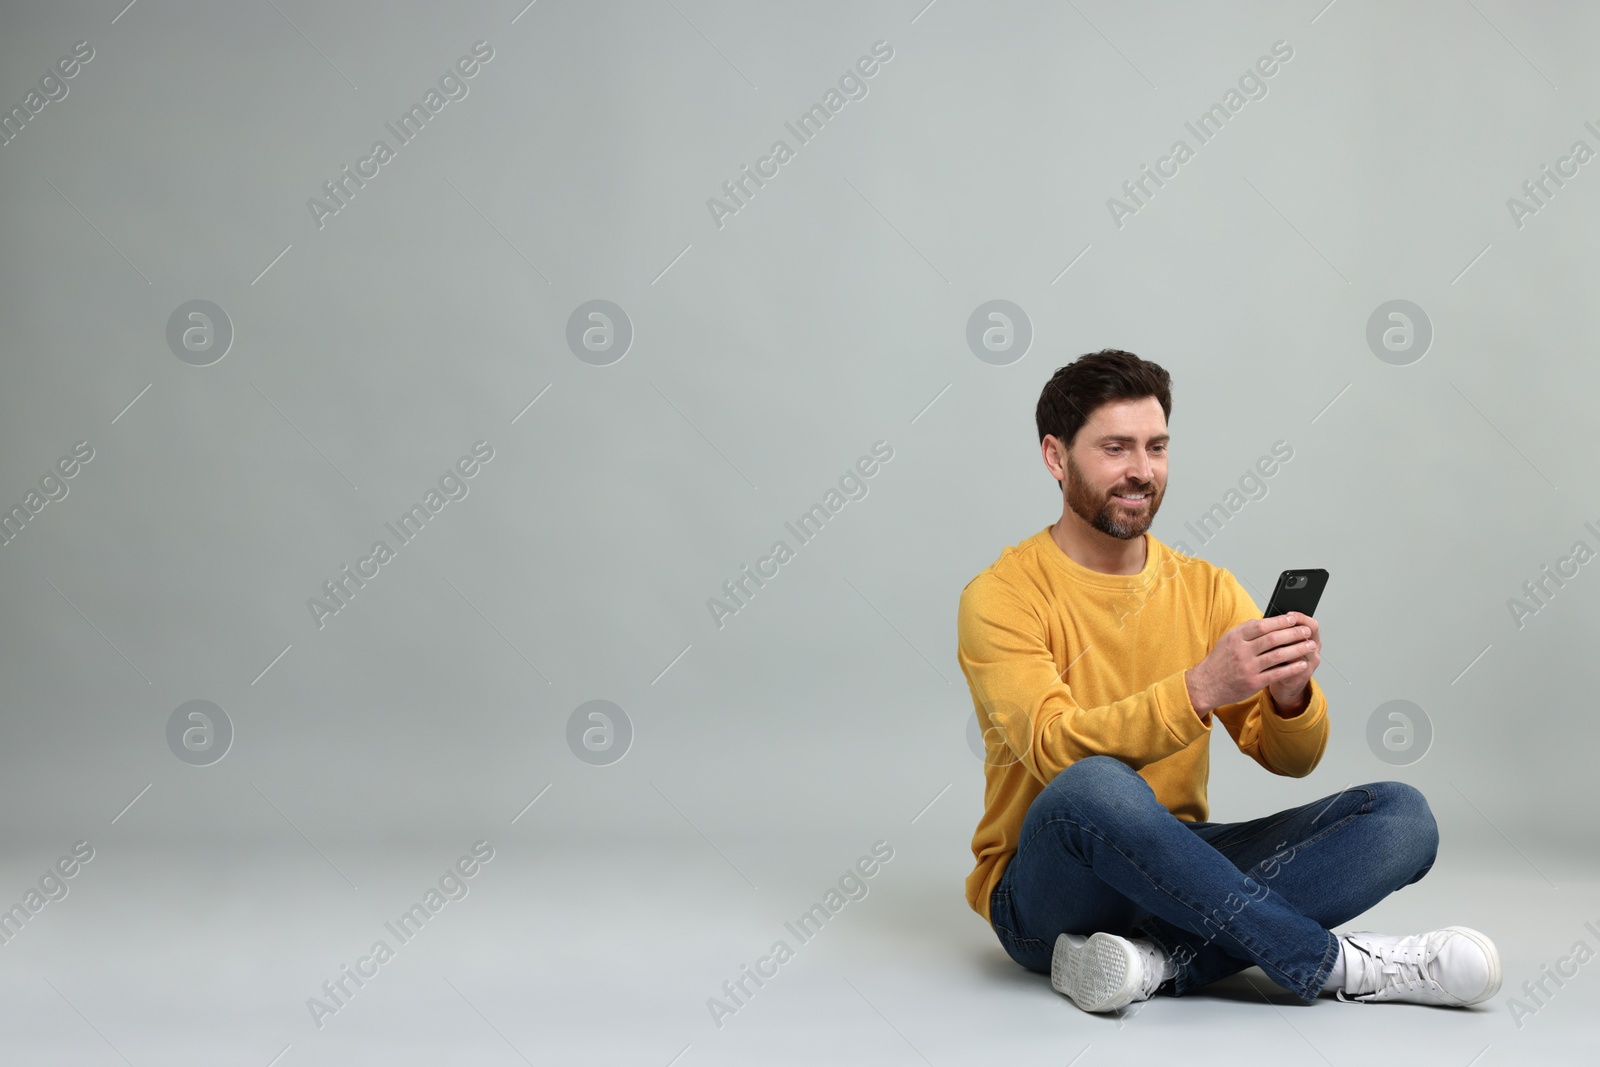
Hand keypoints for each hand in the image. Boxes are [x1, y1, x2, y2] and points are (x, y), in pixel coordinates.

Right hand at [1186, 612, 1319, 714]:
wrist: (1205, 685)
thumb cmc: (1220, 661)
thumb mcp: (1228, 640)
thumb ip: (1247, 630)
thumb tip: (1270, 620)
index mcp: (1235, 637)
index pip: (1262, 625)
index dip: (1280, 621)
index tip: (1294, 618)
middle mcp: (1241, 651)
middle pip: (1273, 639)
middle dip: (1294, 633)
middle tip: (1307, 630)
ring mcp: (1248, 668)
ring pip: (1278, 656)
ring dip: (1297, 649)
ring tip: (1310, 645)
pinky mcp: (1253, 683)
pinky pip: (1277, 674)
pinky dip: (1292, 668)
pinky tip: (1302, 663)